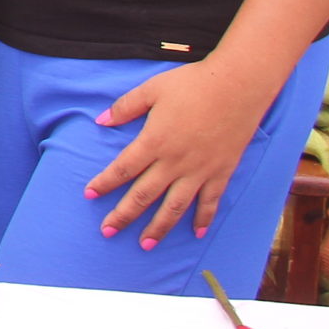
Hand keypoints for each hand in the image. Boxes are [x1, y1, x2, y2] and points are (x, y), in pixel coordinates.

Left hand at [85, 56, 280, 247]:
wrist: (239, 86)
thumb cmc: (193, 84)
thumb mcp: (152, 89)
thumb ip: (125, 107)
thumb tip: (101, 121)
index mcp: (154, 141)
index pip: (123, 169)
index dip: (104, 183)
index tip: (89, 195)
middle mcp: (175, 161)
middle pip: (144, 195)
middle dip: (123, 215)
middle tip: (107, 231)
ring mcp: (200, 170)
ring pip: (175, 206)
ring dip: (159, 227)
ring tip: (145, 244)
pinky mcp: (222, 172)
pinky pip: (210, 201)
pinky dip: (203, 218)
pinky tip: (196, 232)